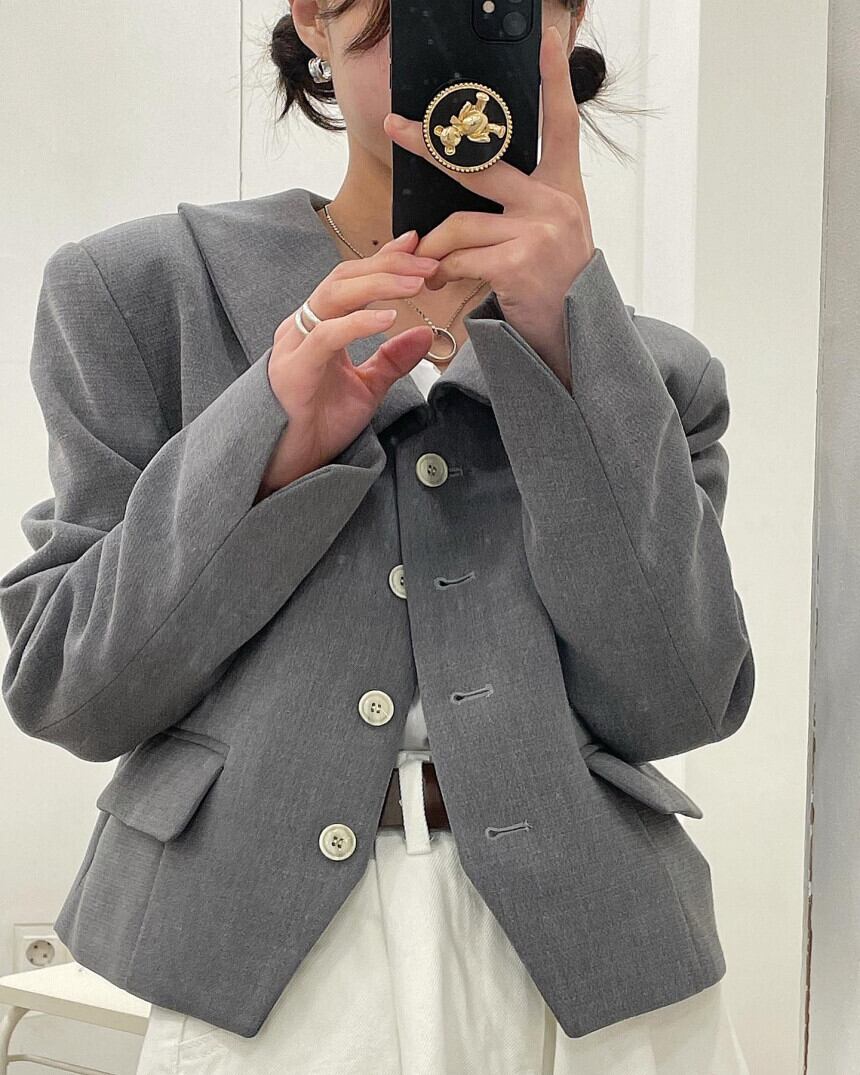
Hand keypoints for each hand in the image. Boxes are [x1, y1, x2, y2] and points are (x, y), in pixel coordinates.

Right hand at [257, 231, 438, 498]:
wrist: (291, 464)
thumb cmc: (319, 425)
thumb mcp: (367, 388)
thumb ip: (392, 360)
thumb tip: (425, 334)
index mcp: (319, 327)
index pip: (352, 279)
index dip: (384, 259)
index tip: (417, 246)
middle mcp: (304, 327)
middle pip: (344, 278)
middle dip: (388, 265)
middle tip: (427, 261)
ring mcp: (296, 345)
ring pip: (334, 296)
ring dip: (378, 284)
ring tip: (415, 282)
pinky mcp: (295, 368)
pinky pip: (327, 335)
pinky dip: (358, 322)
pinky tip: (388, 317)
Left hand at [383, 23, 595, 389]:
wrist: (572, 334)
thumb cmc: (552, 282)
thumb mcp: (544, 234)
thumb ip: (513, 207)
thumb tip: (453, 205)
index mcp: (561, 187)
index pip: (560, 124)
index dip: (554, 81)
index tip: (547, 39)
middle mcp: (554, 201)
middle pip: (480, 163)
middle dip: (430, 145)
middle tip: (396, 126)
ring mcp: (539, 230)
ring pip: (458, 224)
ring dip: (435, 249)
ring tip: (430, 267)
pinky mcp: (519, 262)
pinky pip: (458, 258)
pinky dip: (441, 273)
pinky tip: (441, 285)